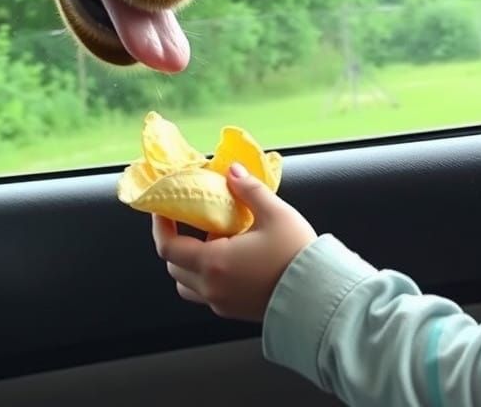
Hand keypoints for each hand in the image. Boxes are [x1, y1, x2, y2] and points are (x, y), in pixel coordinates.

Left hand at [151, 162, 317, 321]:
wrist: (320, 297)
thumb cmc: (296, 256)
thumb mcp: (274, 213)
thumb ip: (248, 189)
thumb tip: (232, 171)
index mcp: (214, 263)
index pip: (168, 247)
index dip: (160, 226)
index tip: (164, 208)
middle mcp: (212, 287)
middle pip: (174, 266)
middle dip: (175, 241)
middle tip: (189, 218)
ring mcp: (222, 303)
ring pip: (187, 284)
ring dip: (189, 262)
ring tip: (210, 239)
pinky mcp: (234, 310)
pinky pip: (206, 293)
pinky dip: (206, 275)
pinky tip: (229, 256)